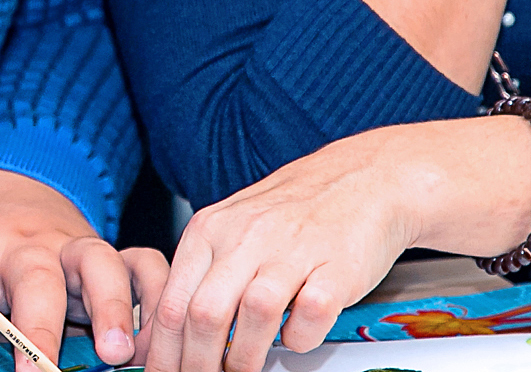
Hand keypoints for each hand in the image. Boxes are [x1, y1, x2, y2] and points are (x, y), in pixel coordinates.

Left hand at [0, 167, 167, 371]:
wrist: (9, 181)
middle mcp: (25, 246)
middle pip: (35, 284)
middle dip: (40, 333)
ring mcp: (71, 245)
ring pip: (97, 264)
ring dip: (110, 307)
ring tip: (116, 352)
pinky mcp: (109, 247)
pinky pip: (143, 260)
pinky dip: (156, 289)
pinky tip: (157, 328)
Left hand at [148, 121, 530, 371]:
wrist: (366, 178)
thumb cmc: (297, 209)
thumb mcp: (235, 225)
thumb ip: (202, 271)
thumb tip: (166, 330)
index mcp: (212, 227)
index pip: (172, 301)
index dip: (163, 352)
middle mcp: (247, 236)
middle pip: (204, 314)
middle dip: (196, 364)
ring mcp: (293, 250)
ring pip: (252, 316)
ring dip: (244, 359)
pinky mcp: (336, 268)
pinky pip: (309, 317)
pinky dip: (298, 340)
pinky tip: (294, 339)